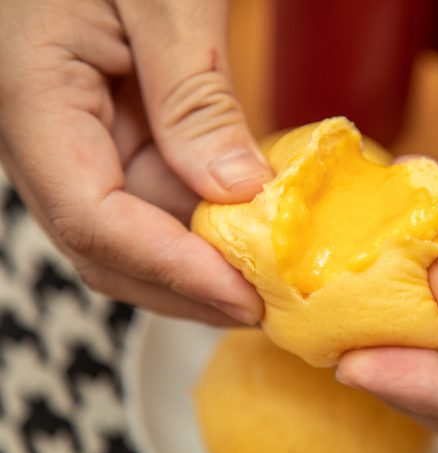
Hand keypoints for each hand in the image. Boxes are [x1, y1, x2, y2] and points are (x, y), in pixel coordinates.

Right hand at [0, 0, 272, 324]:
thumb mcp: (161, 2)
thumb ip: (192, 97)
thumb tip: (235, 192)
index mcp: (38, 104)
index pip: (94, 218)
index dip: (170, 268)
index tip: (243, 295)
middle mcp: (52, 143)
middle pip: (111, 248)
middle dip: (188, 288)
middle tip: (265, 307)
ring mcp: (86, 148)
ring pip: (139, 235)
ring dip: (202, 266)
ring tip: (268, 282)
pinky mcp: (121, 145)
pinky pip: (159, 202)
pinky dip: (206, 226)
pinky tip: (253, 235)